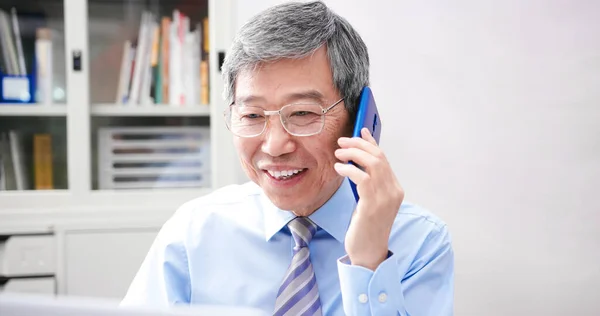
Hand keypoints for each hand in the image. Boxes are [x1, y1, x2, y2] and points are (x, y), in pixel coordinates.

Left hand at [334, 128, 403, 270]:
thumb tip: (355, 163)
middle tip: (342, 141)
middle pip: (378, 157)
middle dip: (359, 144)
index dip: (371, 142)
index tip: (361, 131)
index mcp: (395, 189)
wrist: (369, 252)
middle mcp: (393, 191)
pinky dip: (348, 169)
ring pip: (372, 163)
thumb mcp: (369, 202)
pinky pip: (361, 178)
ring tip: (338, 153)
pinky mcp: (372, 205)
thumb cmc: (366, 228)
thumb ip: (368, 184)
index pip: (384, 158)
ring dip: (353, 154)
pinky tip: (338, 168)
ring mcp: (385, 198)